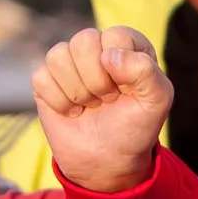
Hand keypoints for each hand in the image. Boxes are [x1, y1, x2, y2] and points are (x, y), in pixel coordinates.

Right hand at [30, 26, 175, 194]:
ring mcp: (68, 62)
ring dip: (77, 91)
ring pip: (58, 56)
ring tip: (90, 105)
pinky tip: (72, 111)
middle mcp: (96, 46)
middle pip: (83, 41)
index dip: (120, 69)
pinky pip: (41, 77)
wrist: (108, 162)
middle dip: (96, 80)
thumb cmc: (136, 127)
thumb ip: (146, 71)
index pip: (116, 36)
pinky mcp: (46, 80)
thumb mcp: (157, 101)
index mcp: (127, 44)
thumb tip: (108, 55)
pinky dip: (58, 102)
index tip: (126, 91)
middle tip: (107, 100)